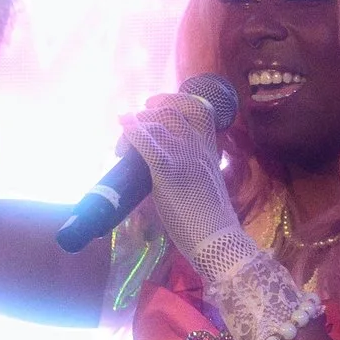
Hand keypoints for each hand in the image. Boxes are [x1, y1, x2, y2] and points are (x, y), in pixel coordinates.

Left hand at [118, 91, 244, 273]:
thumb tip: (166, 170)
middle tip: (128, 136)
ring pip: (155, 124)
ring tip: (121, 148)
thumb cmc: (210, 220)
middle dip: (144, 117)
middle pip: (168, 113)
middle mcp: (197, 146)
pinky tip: (123, 129)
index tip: (154, 105)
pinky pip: (146, 143)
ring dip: (133, 128)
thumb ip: (190, 170)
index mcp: (209, 149)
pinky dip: (131, 132)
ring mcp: (183, 157)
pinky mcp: (168, 172)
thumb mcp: (205, 184)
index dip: (174, 99)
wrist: (218, 240)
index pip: (198, 108)